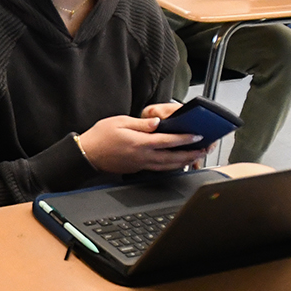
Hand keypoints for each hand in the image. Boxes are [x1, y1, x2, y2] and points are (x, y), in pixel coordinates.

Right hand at [77, 113, 201, 173]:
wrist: (87, 155)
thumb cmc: (100, 137)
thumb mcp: (120, 122)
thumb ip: (141, 124)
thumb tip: (157, 123)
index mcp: (140, 143)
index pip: (168, 141)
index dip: (184, 139)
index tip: (197, 136)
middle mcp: (143, 156)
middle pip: (172, 157)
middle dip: (190, 153)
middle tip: (203, 149)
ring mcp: (141, 165)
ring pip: (167, 166)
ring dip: (183, 162)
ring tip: (195, 156)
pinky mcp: (137, 168)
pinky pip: (159, 168)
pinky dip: (171, 166)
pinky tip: (177, 162)